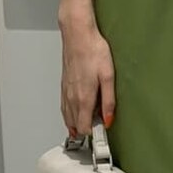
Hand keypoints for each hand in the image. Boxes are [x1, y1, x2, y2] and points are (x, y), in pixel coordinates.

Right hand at [60, 20, 115, 136]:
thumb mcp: (108, 76)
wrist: (77, 35)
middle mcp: (72, 98)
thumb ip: (108, 101)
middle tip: (98, 131)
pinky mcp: (64, 87)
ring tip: (89, 125)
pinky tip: (77, 115)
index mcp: (83, 98)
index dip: (93, 135)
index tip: (102, 136)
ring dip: (77, 125)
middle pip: (75, 126)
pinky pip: (65, 108)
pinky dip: (70, 115)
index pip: (83, 128)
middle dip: (86, 132)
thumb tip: (108, 119)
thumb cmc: (93, 51)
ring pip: (68, 118)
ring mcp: (66, 93)